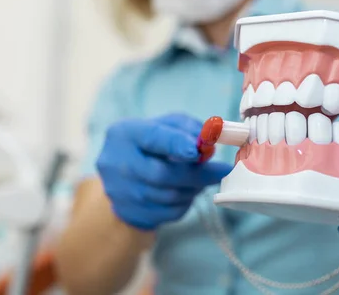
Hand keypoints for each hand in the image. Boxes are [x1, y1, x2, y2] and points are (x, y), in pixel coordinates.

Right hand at [96, 113, 231, 230]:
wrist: (122, 174)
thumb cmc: (150, 144)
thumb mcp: (165, 125)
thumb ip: (188, 128)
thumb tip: (210, 140)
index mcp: (124, 133)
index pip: (152, 138)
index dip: (177, 144)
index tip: (199, 150)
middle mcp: (116, 163)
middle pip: (162, 174)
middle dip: (197, 173)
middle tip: (222, 170)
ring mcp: (120, 191)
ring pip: (169, 196)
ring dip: (193, 188)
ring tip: (201, 178)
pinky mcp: (128, 213)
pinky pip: (168, 212)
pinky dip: (185, 202)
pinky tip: (186, 192)